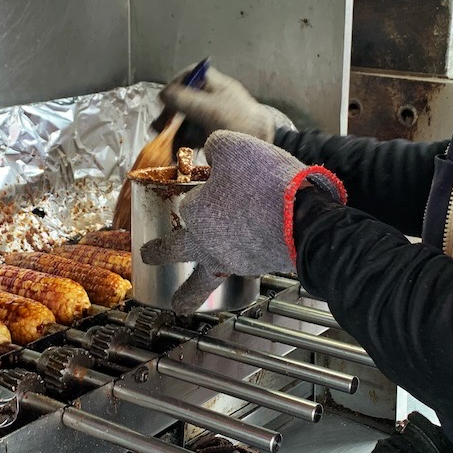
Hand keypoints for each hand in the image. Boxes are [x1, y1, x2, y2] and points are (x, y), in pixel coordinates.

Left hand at [140, 132, 344, 313]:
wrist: (306, 217)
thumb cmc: (266, 182)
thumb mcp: (235, 146)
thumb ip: (217, 147)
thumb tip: (214, 151)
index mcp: (196, 212)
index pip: (188, 201)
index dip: (202, 190)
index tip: (214, 181)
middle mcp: (208, 241)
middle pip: (174, 251)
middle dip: (159, 254)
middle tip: (147, 258)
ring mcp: (232, 259)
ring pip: (203, 281)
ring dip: (189, 294)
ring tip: (179, 305)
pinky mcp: (256, 268)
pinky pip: (239, 271)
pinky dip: (236, 270)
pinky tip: (243, 262)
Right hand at [161, 67, 286, 145]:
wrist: (261, 148)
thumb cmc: (239, 123)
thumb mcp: (209, 109)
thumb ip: (184, 99)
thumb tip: (162, 94)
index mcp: (216, 85)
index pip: (191, 76)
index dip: (175, 85)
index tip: (164, 99)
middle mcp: (214, 98)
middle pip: (185, 100)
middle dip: (170, 114)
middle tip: (158, 127)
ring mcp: (214, 117)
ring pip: (187, 120)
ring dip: (174, 131)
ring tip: (164, 144)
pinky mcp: (214, 134)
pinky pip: (194, 135)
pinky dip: (183, 142)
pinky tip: (175, 152)